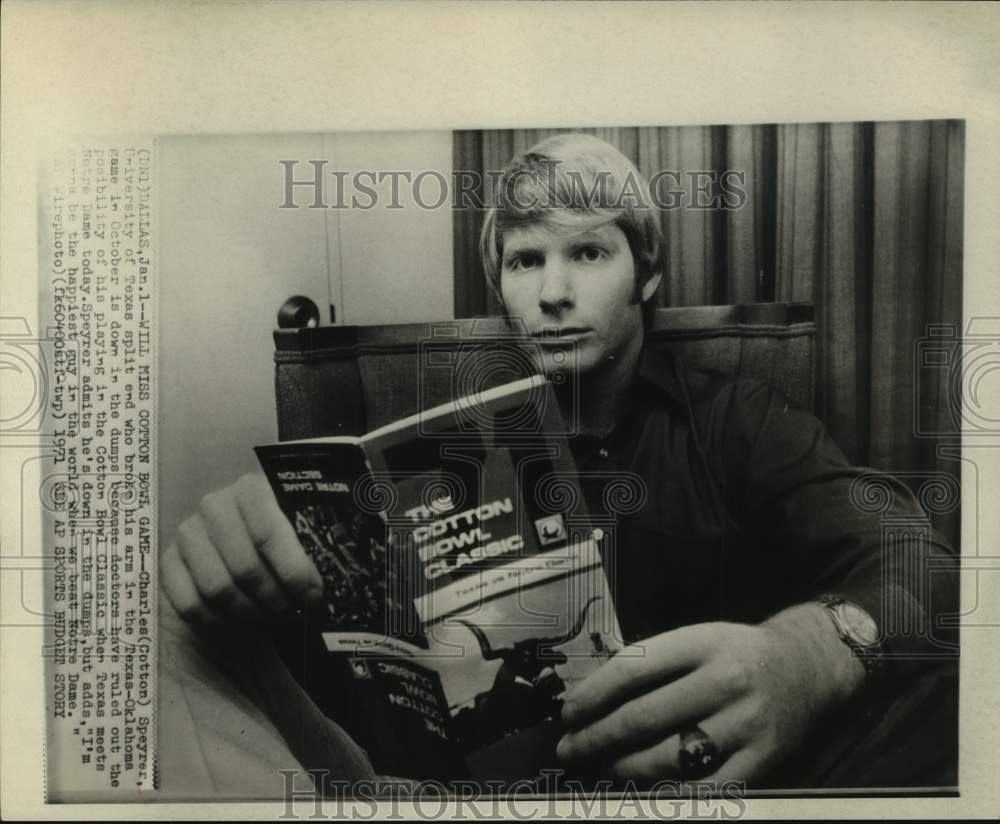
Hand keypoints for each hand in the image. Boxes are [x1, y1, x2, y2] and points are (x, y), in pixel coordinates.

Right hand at [160, 473, 323, 628]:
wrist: (237, 532)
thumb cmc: (274, 534)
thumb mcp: (296, 531)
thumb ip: (306, 554)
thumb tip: (312, 593)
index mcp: (251, 489)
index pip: (269, 534)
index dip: (292, 572)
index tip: (309, 595)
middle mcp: (214, 506)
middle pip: (244, 567)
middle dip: (273, 598)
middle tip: (290, 612)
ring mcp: (188, 533)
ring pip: (217, 588)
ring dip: (248, 612)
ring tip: (268, 617)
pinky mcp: (168, 561)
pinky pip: (190, 604)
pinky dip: (218, 621)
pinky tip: (238, 620)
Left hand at [556, 611, 862, 785]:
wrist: (807, 667)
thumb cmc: (738, 654)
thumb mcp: (698, 638)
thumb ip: (652, 664)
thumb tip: (594, 700)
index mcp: (700, 643)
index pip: (631, 670)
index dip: (591, 696)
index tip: (569, 713)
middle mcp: (723, 681)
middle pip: (642, 718)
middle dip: (596, 738)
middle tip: (571, 748)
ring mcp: (745, 723)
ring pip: (667, 758)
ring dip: (623, 768)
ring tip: (603, 767)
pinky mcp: (762, 759)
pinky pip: (704, 788)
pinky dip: (668, 793)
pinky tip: (645, 790)